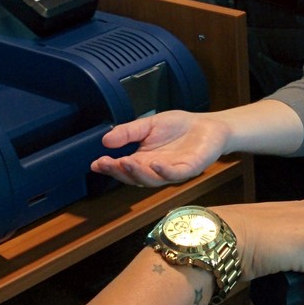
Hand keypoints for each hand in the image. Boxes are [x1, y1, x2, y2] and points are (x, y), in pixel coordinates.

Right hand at [94, 111, 229, 186]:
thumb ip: (128, 132)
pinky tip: (154, 164)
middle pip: (133, 177)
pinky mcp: (189, 169)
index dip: (109, 167)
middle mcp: (155, 170)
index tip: (95, 163)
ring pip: (151, 180)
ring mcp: (172, 172)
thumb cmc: (179, 127)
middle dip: (118, 172)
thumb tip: (105, 139)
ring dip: (137, 173)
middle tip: (105, 163)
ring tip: (124, 162)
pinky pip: (174, 174)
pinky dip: (163, 171)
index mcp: (143, 160)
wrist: (208, 126)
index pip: (123, 167)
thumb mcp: (148, 125)